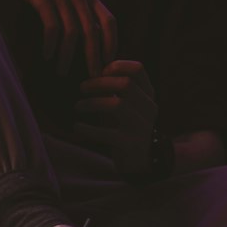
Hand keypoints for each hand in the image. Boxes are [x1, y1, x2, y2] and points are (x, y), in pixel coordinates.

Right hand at [0, 0, 117, 77]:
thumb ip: (80, 10)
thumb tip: (94, 39)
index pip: (109, 21)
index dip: (112, 43)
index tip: (108, 63)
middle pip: (92, 30)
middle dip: (93, 57)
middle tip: (92, 76)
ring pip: (71, 32)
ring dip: (68, 55)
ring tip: (62, 71)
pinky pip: (51, 26)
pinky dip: (50, 44)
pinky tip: (47, 55)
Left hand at [73, 60, 157, 175]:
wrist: (142, 161)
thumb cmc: (126, 126)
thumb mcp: (125, 104)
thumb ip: (114, 89)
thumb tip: (92, 73)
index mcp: (148, 94)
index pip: (138, 69)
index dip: (117, 66)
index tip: (100, 71)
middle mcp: (148, 108)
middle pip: (126, 84)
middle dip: (99, 83)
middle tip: (82, 87)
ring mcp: (141, 126)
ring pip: (117, 105)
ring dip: (92, 103)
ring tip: (78, 106)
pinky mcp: (131, 144)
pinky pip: (107, 133)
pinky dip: (88, 129)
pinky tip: (77, 126)